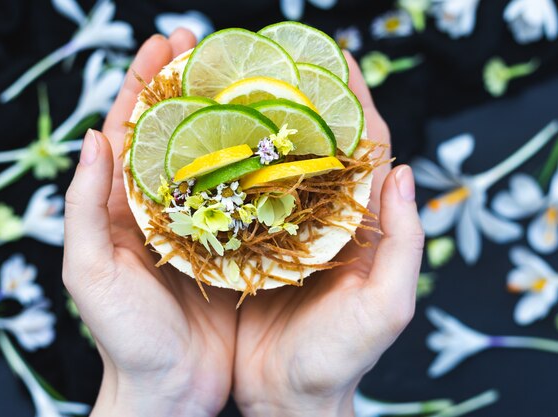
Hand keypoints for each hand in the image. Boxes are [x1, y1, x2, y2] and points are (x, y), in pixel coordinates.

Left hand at [63, 31, 236, 416]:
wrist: (170, 389)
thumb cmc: (126, 338)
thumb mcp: (91, 273)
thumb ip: (85, 208)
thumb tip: (94, 137)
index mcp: (122, 209)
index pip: (130, 131)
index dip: (143, 84)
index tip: (162, 44)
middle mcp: (160, 209)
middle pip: (171, 135)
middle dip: (183, 87)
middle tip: (202, 45)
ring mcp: (196, 224)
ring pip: (208, 158)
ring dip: (221, 117)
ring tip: (241, 80)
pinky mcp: (228, 245)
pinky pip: (239, 195)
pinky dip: (250, 163)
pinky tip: (268, 141)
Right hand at [233, 52, 424, 416]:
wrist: (286, 397)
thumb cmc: (338, 359)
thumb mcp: (383, 309)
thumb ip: (403, 246)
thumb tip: (402, 173)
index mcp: (358, 225)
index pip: (364, 149)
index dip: (354, 101)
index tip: (333, 61)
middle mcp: (320, 218)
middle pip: (312, 147)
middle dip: (296, 101)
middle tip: (268, 63)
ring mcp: (280, 229)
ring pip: (270, 165)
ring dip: (255, 126)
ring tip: (229, 90)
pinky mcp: (246, 245)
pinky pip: (235, 196)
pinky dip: (224, 168)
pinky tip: (203, 145)